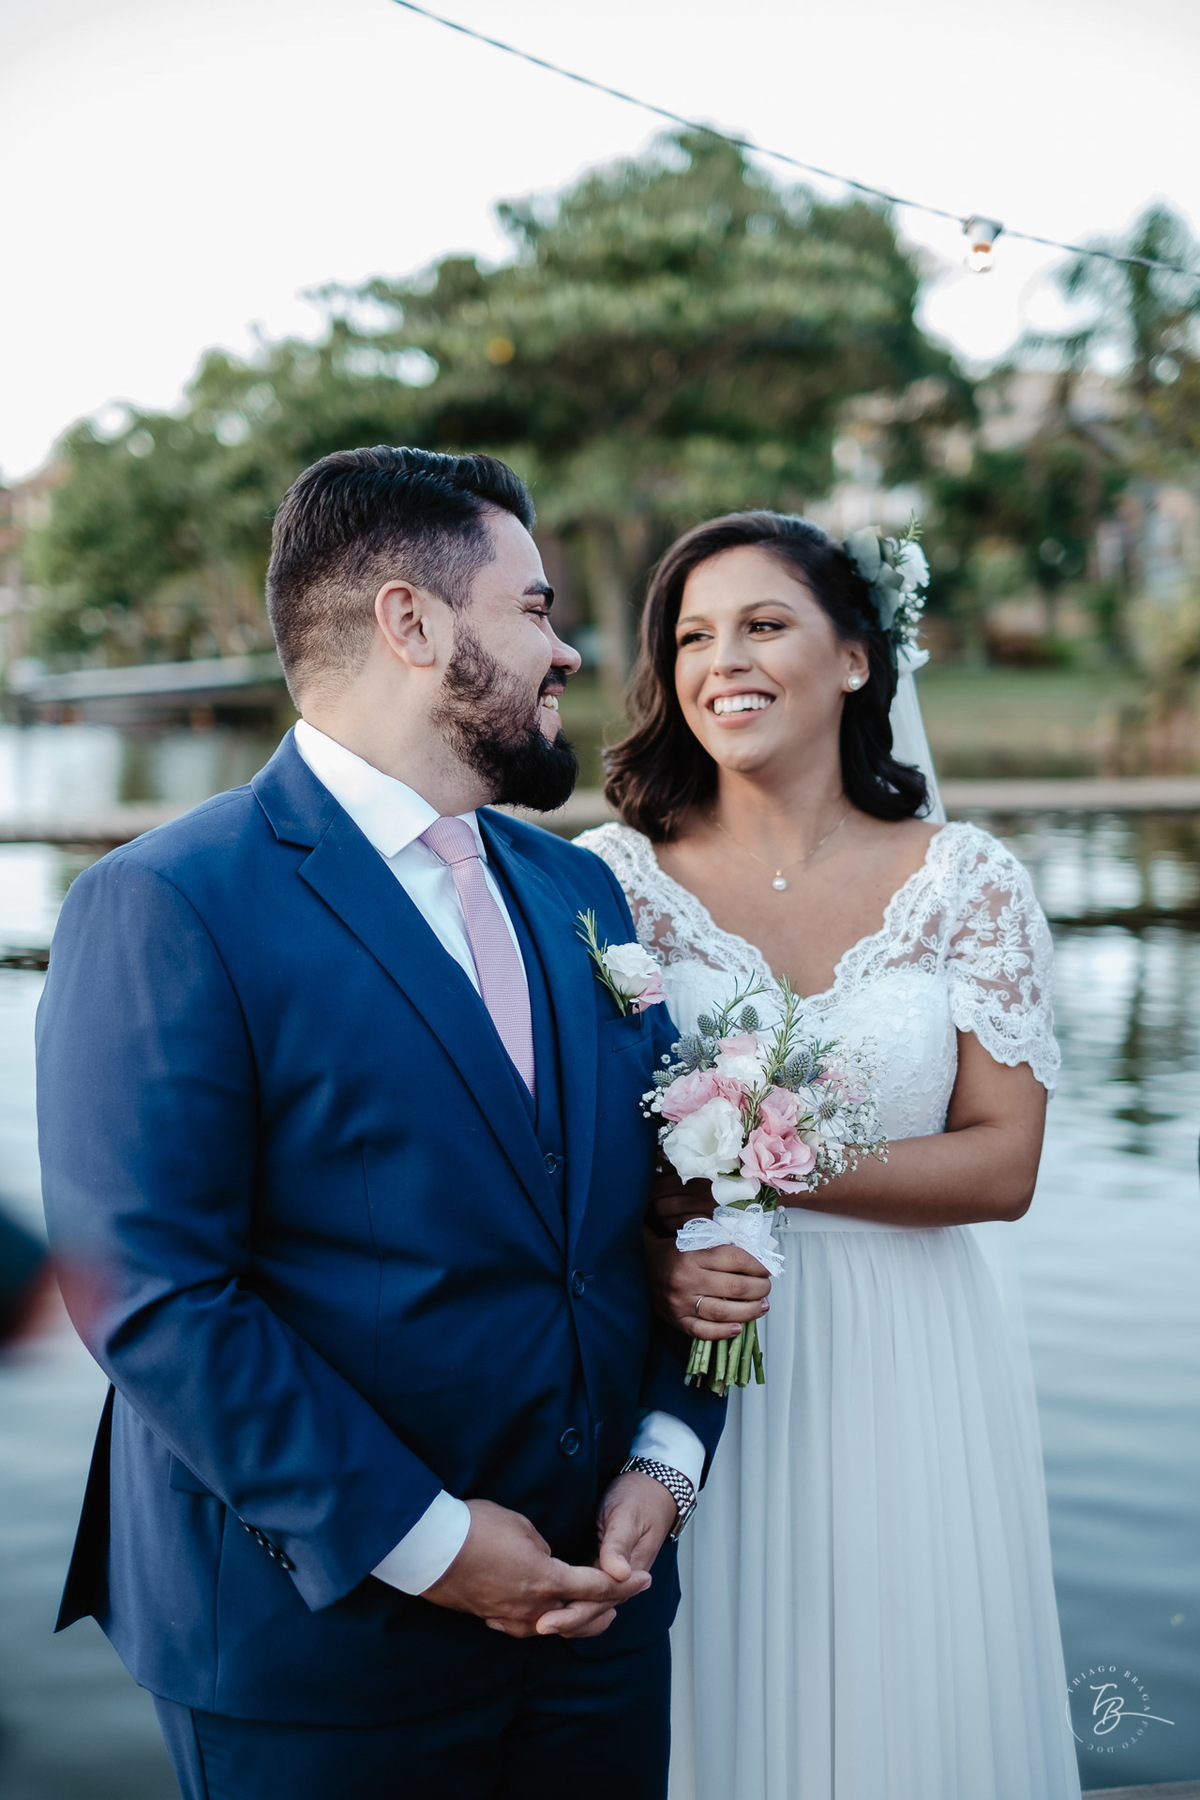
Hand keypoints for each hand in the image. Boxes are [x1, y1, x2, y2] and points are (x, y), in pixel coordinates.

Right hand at [421, 1498, 649, 1639]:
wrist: (431, 1549)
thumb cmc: (477, 1528)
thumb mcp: (522, 1526)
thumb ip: (544, 1550)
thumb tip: (547, 1561)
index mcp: (547, 1580)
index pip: (597, 1587)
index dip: (624, 1584)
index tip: (644, 1579)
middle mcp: (533, 1607)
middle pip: (582, 1617)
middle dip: (609, 1607)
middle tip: (626, 1596)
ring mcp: (511, 1618)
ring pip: (555, 1627)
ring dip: (579, 1619)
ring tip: (593, 1611)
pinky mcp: (492, 1618)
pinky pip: (527, 1626)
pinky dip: (546, 1621)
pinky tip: (547, 1617)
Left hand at [535, 1471, 676, 1637]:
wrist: (650, 1490)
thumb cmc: (639, 1500)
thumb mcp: (627, 1518)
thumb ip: (619, 1545)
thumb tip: (619, 1572)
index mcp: (628, 1574)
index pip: (597, 1603)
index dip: (572, 1615)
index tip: (547, 1622)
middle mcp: (617, 1581)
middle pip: (588, 1610)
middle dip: (561, 1621)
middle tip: (534, 1626)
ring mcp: (606, 1575)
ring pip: (583, 1605)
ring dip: (560, 1616)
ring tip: (531, 1624)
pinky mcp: (595, 1566)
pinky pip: (579, 1591)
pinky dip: (562, 1600)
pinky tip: (542, 1604)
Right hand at [645, 1228, 770, 1340]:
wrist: (637, 1268)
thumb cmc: (670, 1254)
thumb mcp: (692, 1241)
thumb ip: (718, 1248)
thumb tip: (755, 1257)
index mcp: (692, 1254)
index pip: (735, 1259)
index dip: (757, 1265)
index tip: (766, 1268)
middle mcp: (687, 1278)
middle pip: (734, 1286)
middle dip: (759, 1288)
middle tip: (766, 1288)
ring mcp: (681, 1302)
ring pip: (724, 1312)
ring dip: (750, 1311)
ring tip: (762, 1306)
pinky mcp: (677, 1320)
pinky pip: (704, 1331)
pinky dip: (724, 1332)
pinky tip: (738, 1328)